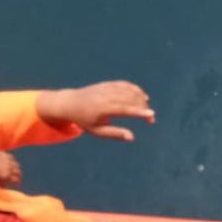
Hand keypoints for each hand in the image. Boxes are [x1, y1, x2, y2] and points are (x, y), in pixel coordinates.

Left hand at [0, 151, 21, 186]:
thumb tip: (4, 188)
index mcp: (6, 175)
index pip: (16, 180)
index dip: (17, 182)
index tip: (16, 184)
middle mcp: (9, 168)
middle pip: (18, 173)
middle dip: (18, 176)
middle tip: (17, 178)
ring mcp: (8, 161)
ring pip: (16, 165)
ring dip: (16, 168)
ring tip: (13, 170)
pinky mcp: (6, 155)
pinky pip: (12, 158)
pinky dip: (12, 161)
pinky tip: (10, 163)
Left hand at [36, 81, 155, 141]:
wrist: (69, 103)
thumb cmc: (84, 120)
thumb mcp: (97, 131)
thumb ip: (114, 134)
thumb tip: (132, 137)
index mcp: (102, 108)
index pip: (125, 109)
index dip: (139, 112)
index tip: (151, 115)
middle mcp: (105, 96)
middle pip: (130, 99)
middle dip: (143, 108)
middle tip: (151, 119)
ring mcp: (106, 88)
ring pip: (129, 90)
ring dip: (141, 99)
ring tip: (147, 109)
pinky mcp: (107, 84)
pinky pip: (124, 84)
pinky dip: (135, 89)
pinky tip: (142, 96)